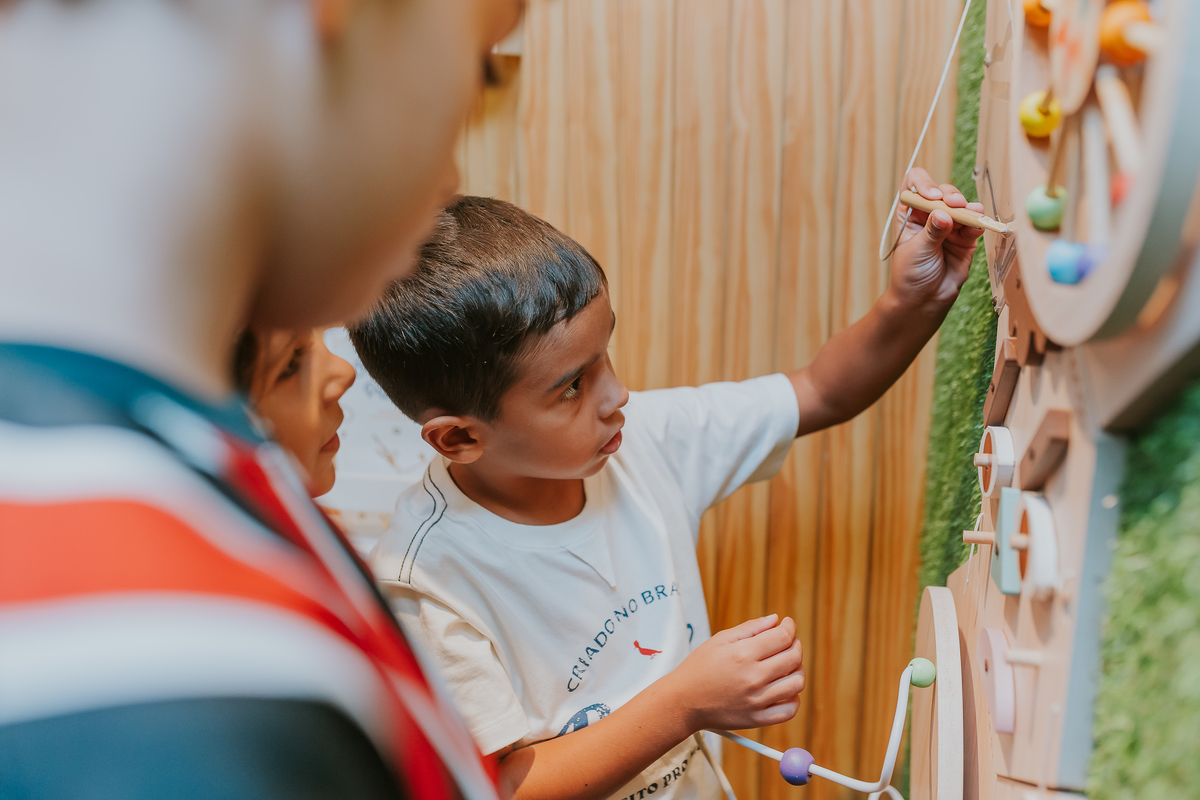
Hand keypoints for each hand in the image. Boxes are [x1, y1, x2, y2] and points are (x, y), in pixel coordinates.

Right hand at [669, 614, 804, 731]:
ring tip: (786, 665)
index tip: (787, 624)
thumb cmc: (699, 667)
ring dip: (797, 669)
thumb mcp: (720, 640)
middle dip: (795, 644)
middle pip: (793, 657)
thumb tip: (776, 620)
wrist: (683, 701)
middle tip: (788, 641)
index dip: (789, 627)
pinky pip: (789, 710)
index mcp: (743, 654)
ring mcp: (757, 701)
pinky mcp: (757, 719)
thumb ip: (750, 628)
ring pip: (797, 683)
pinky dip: (793, 698)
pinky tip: (784, 688)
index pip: (783, 637)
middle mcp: (753, 678)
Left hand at [890, 167, 984, 310]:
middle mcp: (929, 215)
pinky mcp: (965, 237)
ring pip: (961, 205)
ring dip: (967, 207)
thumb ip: (932, 232)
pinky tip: (978, 226)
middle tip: (954, 205)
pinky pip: (974, 224)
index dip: (923, 183)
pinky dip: (977, 223)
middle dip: (949, 196)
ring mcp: (949, 225)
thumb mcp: (917, 251)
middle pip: (942, 192)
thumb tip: (944, 214)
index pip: (914, 185)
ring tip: (971, 213)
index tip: (931, 195)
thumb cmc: (911, 275)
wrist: (925, 300)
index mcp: (909, 213)